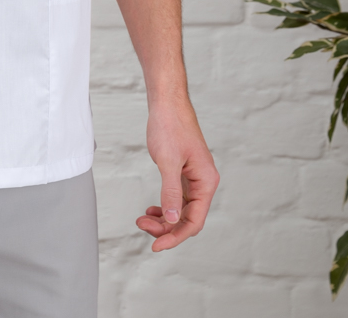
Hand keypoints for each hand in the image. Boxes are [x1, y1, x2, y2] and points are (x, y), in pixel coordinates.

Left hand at [136, 97, 218, 250]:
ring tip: (142, 219)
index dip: (175, 236)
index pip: (193, 221)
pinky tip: (152, 209)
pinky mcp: (184, 171)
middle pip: (187, 218)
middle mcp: (204, 182)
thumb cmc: (169, 126)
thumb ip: (170, 191)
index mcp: (206, 182)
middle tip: (141, 226)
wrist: (167, 101)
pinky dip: (164, 205)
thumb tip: (171, 219)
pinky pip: (177, 197)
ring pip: (181, 209)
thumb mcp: (167, 161)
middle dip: (165, 227)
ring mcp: (194, 177)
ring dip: (163, 218)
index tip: (155, 245)